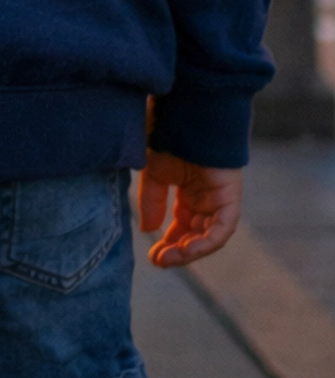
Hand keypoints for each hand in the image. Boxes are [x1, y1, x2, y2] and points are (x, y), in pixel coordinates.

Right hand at [138, 149, 241, 266]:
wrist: (184, 116)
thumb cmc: (168, 138)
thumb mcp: (153, 175)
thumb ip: (152, 202)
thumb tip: (148, 230)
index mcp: (188, 192)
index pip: (181, 226)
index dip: (167, 243)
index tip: (152, 256)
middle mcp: (206, 199)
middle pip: (195, 235)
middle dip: (177, 251)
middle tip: (158, 261)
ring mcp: (219, 199)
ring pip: (209, 236)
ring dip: (189, 250)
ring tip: (168, 258)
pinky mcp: (229, 197)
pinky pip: (222, 228)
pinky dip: (206, 241)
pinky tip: (187, 249)